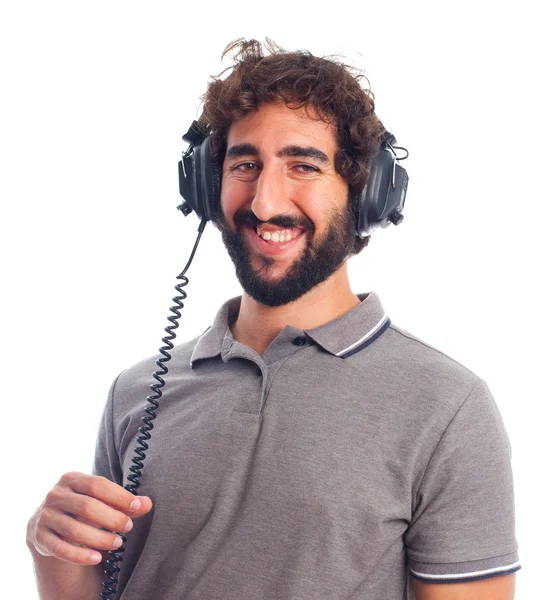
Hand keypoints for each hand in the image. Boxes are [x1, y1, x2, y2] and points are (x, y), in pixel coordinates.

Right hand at [26, 472, 152, 565]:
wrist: (48, 521)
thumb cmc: (83, 506)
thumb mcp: (101, 498)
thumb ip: (124, 502)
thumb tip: (147, 504)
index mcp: (72, 479)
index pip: (97, 485)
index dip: (119, 496)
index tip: (137, 507)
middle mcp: (56, 495)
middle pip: (86, 507)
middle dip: (111, 518)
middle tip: (129, 527)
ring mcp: (45, 516)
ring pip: (74, 529)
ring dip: (99, 538)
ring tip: (118, 543)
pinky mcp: (40, 538)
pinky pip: (60, 549)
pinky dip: (80, 555)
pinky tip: (97, 558)